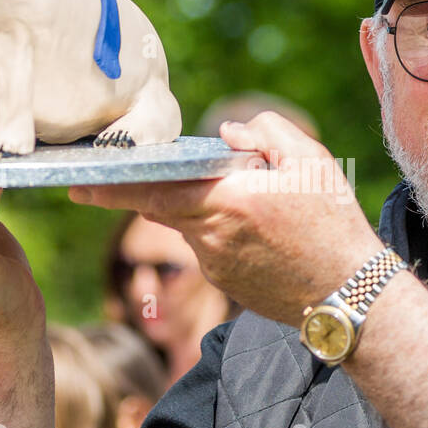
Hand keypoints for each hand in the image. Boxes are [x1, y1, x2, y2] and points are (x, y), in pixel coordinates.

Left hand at [68, 113, 385, 324]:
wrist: (351, 295)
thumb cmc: (334, 223)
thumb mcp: (311, 160)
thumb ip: (264, 132)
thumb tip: (225, 134)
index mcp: (227, 201)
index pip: (152, 192)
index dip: (110, 188)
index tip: (76, 183)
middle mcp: (211, 238)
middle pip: (166, 208)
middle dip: (160, 191)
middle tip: (175, 177)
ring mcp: (216, 267)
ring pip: (192, 228)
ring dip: (207, 212)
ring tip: (261, 209)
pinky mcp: (226, 286)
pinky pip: (210, 250)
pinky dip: (223, 235)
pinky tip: (264, 236)